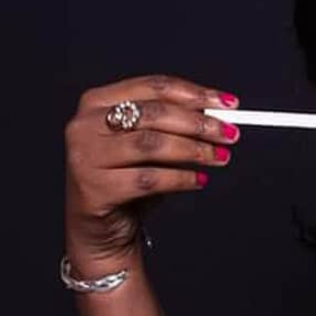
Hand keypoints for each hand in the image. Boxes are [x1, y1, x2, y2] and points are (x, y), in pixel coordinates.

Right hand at [64, 74, 238, 270]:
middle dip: (199, 123)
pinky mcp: (95, 189)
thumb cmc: (125, 179)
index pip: (154, 87)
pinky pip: (149, 178)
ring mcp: (86, 157)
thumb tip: (218, 114)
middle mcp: (85, 125)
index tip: (227, 104)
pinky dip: (181, 178)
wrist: (100, 228)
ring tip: (218, 157)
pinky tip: (199, 180)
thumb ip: (174, 124)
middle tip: (229, 133)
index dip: (196, 94)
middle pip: (155, 113)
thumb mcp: (148, 144)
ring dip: (194, 150)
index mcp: (98, 102)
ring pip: (152, 144)